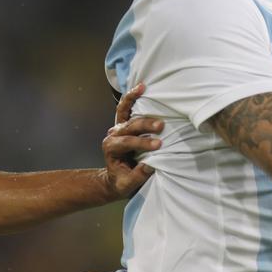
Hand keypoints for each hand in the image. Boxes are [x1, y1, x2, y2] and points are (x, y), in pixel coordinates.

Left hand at [102, 82, 162, 197]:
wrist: (115, 177)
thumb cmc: (122, 181)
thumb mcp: (127, 184)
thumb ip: (137, 176)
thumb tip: (150, 165)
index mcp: (110, 149)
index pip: (126, 143)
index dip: (142, 144)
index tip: (158, 145)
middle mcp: (112, 135)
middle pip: (128, 126)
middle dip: (144, 125)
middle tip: (161, 126)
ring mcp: (117, 127)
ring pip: (126, 112)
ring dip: (136, 101)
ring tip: (146, 90)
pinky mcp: (124, 123)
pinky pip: (125, 107)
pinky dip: (132, 96)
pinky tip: (141, 86)